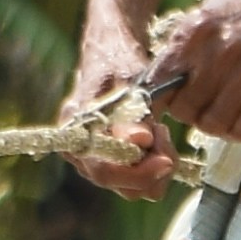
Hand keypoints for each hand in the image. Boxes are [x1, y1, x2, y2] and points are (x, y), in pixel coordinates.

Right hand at [63, 17, 181, 199]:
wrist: (111, 53)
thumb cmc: (118, 62)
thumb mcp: (129, 82)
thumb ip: (133, 114)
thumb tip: (139, 142)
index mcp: (74, 130)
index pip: (104, 171)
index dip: (138, 173)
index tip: (166, 160)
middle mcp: (79, 153)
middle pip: (123, 186)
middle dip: (153, 167)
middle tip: (163, 132)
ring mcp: (94, 161)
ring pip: (136, 187)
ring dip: (156, 162)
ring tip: (158, 128)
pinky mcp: (111, 162)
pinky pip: (139, 178)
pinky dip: (154, 161)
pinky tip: (154, 134)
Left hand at [141, 0, 240, 142]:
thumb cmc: (237, 11)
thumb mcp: (199, 19)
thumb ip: (176, 52)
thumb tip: (150, 88)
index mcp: (194, 34)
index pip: (159, 84)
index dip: (158, 100)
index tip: (166, 102)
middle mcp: (220, 52)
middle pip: (184, 108)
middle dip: (186, 112)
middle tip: (196, 105)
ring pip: (212, 123)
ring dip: (210, 124)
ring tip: (217, 110)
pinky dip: (235, 130)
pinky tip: (236, 116)